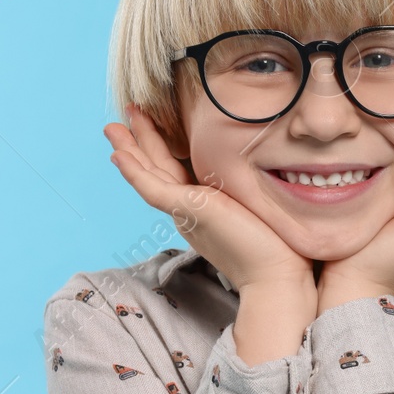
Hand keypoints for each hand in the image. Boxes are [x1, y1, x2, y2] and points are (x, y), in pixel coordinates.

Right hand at [103, 103, 314, 293]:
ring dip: (131, 149)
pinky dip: (135, 172)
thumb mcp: (259, 206)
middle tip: (123, 117)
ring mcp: (187, 212)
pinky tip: (119, 155)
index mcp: (205, 210)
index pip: (178, 173)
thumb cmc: (281, 247)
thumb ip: (250, 191)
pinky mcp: (190, 211)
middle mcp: (190, 212)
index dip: (163, 150)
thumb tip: (268, 172)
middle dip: (139, 143)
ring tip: (112, 126)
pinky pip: (153, 189)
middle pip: (157, 170)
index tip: (154, 126)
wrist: (279, 276)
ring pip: (150, 175)